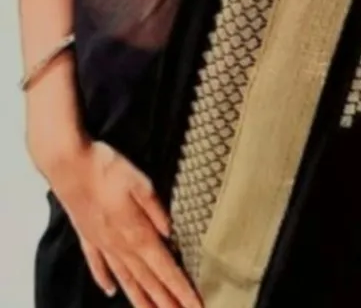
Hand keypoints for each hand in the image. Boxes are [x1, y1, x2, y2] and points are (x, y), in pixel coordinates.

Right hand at [41, 135, 200, 307]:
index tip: (196, 305)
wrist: (68, 164)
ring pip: (125, 279)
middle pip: (147, 280)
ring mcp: (101, 243)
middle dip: (166, 302)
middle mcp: (120, 246)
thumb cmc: (106, 167)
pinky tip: (110, 291)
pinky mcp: (87, 236)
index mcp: (137, 233)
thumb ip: (156, 209)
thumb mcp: (140, 182)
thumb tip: (171, 233)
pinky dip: (104, 279)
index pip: (165, 269)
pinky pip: (98, 264)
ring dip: (140, 299)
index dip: (182, 289)